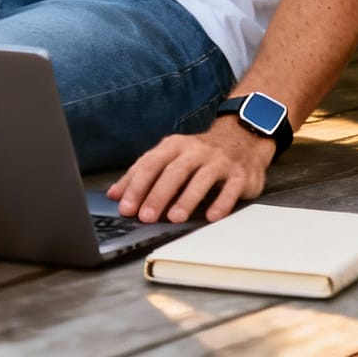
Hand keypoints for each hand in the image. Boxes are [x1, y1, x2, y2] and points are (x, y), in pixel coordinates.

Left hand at [107, 117, 274, 224]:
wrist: (242, 138)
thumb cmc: (199, 154)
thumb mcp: (169, 157)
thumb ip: (142, 174)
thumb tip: (115, 194)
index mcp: (174, 146)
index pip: (151, 164)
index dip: (136, 186)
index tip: (126, 207)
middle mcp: (196, 151)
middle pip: (174, 171)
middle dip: (158, 195)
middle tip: (146, 217)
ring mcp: (220, 161)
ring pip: (201, 178)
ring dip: (187, 199)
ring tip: (175, 218)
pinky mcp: (240, 174)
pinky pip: (230, 188)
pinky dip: (221, 203)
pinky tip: (211, 216)